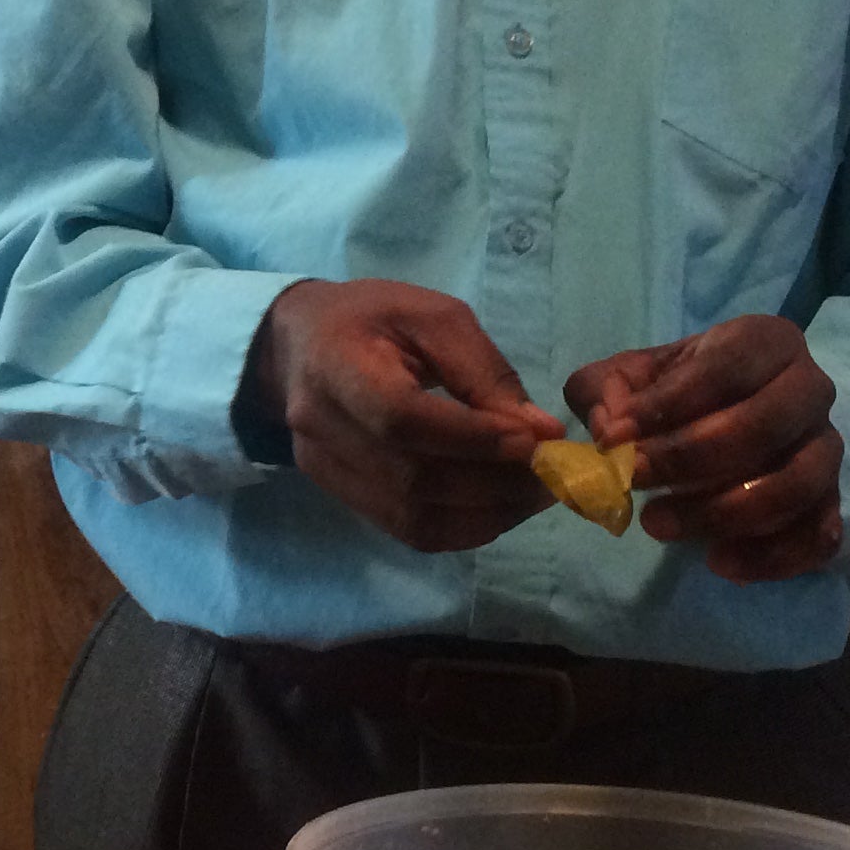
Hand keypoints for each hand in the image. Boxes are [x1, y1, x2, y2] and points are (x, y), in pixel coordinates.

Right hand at [252, 280, 561, 552]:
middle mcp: (320, 426)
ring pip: (413, 517)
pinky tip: (497, 506)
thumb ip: (485, 372)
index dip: (472, 438)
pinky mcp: (338, 494)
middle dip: (494, 484)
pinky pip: (407, 530)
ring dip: (486, 514)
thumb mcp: (434, 318)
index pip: (401, 418)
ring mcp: (324, 468)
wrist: (298, 346)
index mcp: (337, 365)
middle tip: (552, 473)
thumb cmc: (372, 319)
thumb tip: (540, 432)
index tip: (535, 441)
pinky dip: (463, 528)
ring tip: (532, 493)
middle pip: (412, 479)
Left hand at [565, 316, 843, 580]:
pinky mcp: (830, 502)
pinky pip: (821, 536)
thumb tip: (610, 428)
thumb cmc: (669, 389)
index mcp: (766, 342)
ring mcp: (826, 448)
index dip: (667, 403)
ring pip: (797, 484)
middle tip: (632, 478)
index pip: (726, 367)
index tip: (614, 436)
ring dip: (724, 512)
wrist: (712, 419)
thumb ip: (603, 391)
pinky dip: (774, 557)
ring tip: (656, 523)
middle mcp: (810, 389)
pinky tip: (718, 562)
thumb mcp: (625, 377)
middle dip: (690, 458)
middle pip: (764, 426)